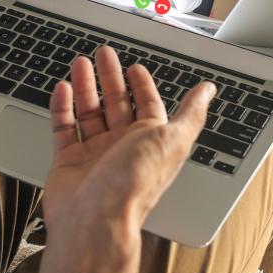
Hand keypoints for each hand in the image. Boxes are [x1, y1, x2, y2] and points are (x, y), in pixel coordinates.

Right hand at [35, 47, 215, 272]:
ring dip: (86, 87)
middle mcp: (122, 148)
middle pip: (116, 104)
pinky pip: (65, 128)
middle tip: (103, 54)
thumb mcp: (172, 139)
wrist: (96, 217)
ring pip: (89, 113)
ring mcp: (94, 155)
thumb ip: (191, 113)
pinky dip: (63, 108)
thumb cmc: (134, 182)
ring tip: (80, 64)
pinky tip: (63, 89)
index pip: (147, 106)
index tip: (134, 66)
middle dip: (110, 78)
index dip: (142, 85)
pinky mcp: (68, 162)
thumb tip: (209, 91)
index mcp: (149, 142)